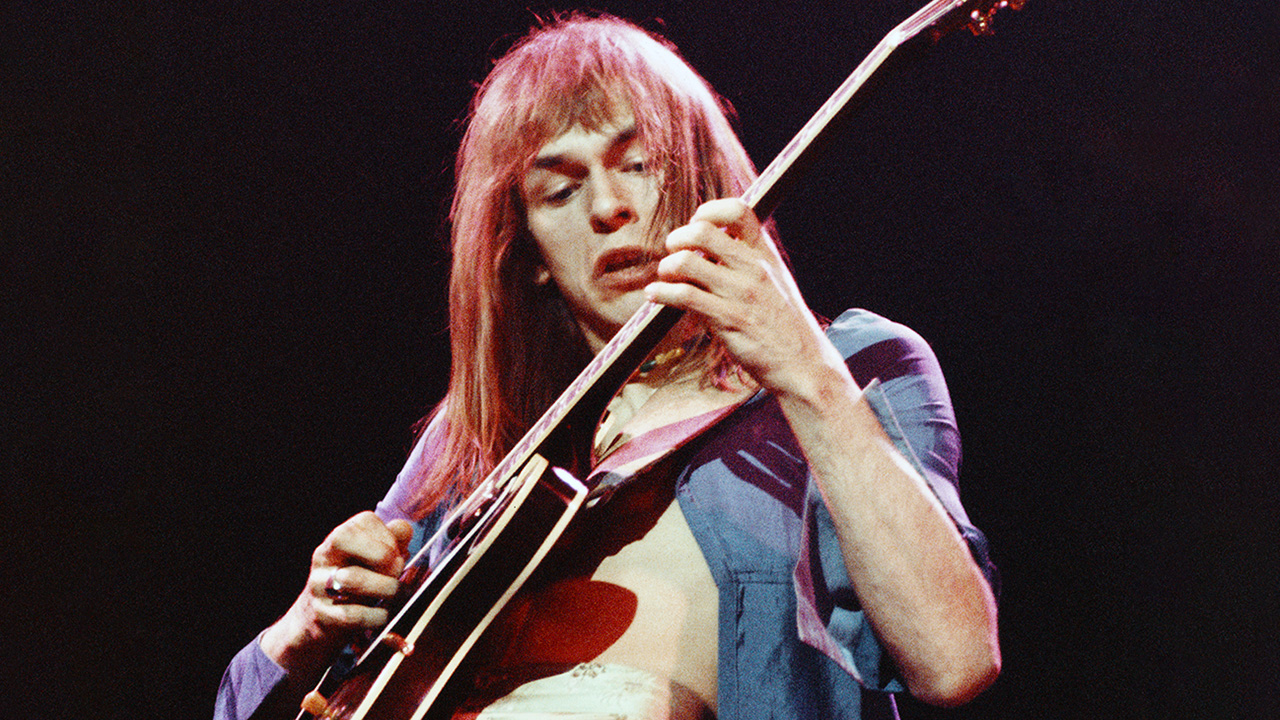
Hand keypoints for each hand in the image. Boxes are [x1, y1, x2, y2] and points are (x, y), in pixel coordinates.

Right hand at [260, 511, 413, 673]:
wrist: (317, 618)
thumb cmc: (355, 580)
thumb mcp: (374, 557)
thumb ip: (392, 539)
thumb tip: (404, 528)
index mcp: (340, 537)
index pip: (364, 521)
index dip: (388, 537)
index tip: (397, 554)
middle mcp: (324, 555)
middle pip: (345, 539)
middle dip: (382, 556)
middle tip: (397, 572)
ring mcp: (318, 584)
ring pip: (351, 578)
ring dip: (384, 588)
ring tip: (396, 595)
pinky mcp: (320, 614)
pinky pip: (352, 614)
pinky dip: (376, 615)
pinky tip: (384, 614)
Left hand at [646, 198, 846, 398]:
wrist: (803, 366)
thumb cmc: (785, 328)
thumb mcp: (777, 284)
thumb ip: (749, 263)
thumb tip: (711, 248)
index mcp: (766, 256)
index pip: (738, 211)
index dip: (709, 211)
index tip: (696, 224)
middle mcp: (753, 269)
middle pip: (702, 231)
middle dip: (677, 239)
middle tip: (673, 254)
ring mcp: (740, 294)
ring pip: (686, 262)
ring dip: (666, 268)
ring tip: (666, 278)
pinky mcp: (727, 320)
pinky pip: (684, 296)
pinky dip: (661, 293)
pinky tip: (656, 295)